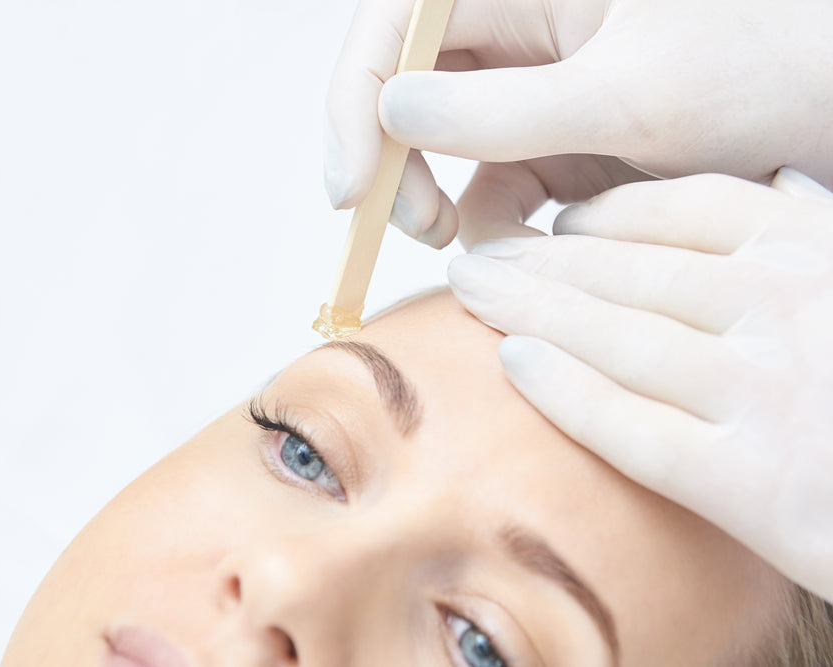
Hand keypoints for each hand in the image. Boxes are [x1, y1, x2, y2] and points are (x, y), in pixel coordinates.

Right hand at [325, 0, 832, 248]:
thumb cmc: (767, 71)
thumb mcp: (629, 98)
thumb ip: (501, 109)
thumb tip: (391, 111)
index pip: (398, 24)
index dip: (355, 103)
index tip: (354, 189)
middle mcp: (519, 28)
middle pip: (404, 93)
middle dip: (400, 166)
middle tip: (422, 227)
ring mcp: (533, 92)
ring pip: (442, 152)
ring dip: (452, 207)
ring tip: (493, 248)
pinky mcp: (553, 145)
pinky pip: (494, 188)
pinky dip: (501, 230)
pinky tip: (535, 249)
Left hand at [446, 169, 832, 600]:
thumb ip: (819, 240)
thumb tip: (773, 190)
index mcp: (819, 252)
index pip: (683, 213)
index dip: (603, 216)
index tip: (555, 222)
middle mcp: (789, 308)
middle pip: (630, 271)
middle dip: (541, 261)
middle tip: (478, 257)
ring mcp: (769, 392)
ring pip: (617, 335)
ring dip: (530, 309)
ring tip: (473, 293)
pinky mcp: (755, 485)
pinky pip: (634, 427)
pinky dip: (567, 392)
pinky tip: (514, 365)